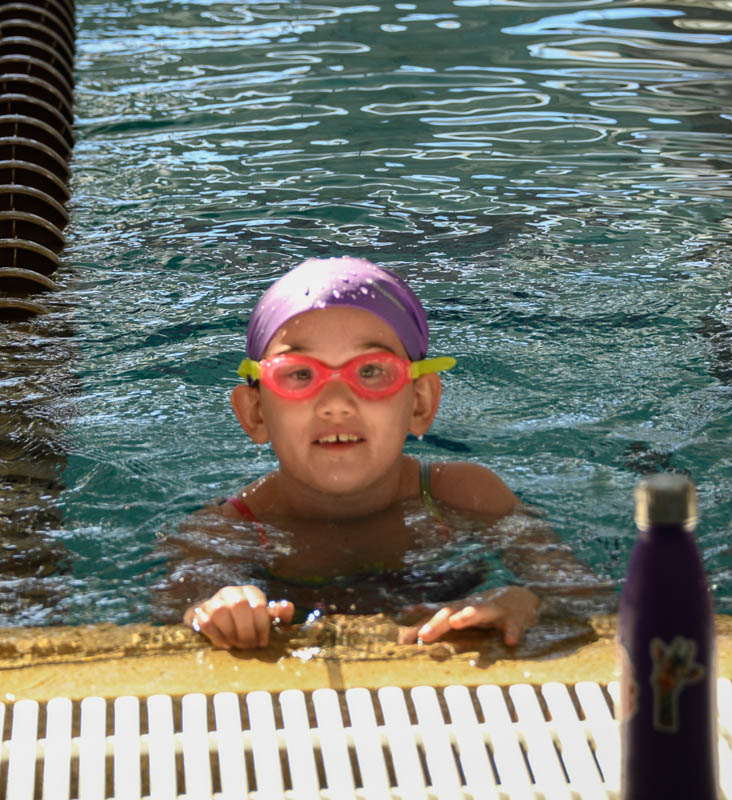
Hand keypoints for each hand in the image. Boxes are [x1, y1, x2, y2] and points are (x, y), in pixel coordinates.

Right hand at [184, 585, 294, 649]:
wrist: (220, 619)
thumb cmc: (249, 621)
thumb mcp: (266, 618)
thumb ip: (279, 614)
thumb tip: (288, 607)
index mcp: (250, 591)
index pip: (258, 604)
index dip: (262, 626)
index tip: (263, 642)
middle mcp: (232, 591)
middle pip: (239, 607)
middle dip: (246, 631)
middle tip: (250, 646)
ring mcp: (215, 600)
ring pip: (221, 612)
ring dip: (231, 633)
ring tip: (238, 645)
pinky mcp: (201, 611)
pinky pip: (207, 622)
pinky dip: (217, 636)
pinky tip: (226, 645)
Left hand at [398, 586, 538, 646]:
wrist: (519, 598)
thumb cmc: (483, 611)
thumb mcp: (458, 615)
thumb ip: (434, 620)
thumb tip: (403, 622)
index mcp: (457, 610)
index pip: (434, 617)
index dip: (417, 626)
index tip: (400, 638)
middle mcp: (471, 607)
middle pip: (451, 612)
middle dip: (437, 623)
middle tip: (423, 635)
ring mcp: (492, 610)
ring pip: (480, 610)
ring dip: (468, 615)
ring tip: (456, 622)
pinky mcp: (514, 617)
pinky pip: (513, 624)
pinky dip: (512, 631)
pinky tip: (510, 641)